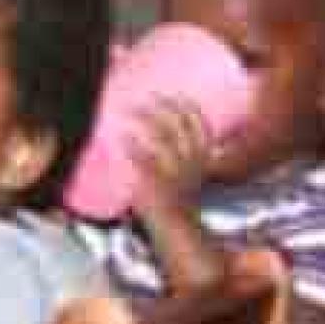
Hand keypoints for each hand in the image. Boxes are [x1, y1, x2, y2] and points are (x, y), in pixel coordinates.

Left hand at [128, 98, 212, 228]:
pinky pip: (144, 160)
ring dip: (147, 120)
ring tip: (131, 110)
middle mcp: (191, 162)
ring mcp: (174, 172)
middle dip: (165, 107)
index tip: (177, 95)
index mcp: (202, 159)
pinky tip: (122, 137)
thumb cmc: (179, 198)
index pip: (201, 127)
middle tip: (148, 97)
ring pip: (163, 137)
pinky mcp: (156, 183)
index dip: (189, 109)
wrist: (177, 228)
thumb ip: (185, 154)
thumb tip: (170, 130)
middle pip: (180, 126)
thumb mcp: (191, 174)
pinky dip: (133, 146)